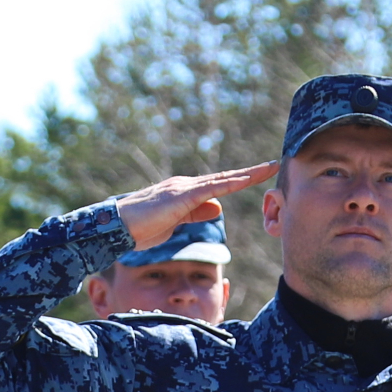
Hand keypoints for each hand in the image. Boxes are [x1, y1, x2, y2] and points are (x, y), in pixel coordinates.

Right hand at [114, 162, 281, 250]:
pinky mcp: (182, 196)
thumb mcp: (175, 222)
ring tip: (270, 168)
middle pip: (225, 178)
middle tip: (274, 164)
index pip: (218, 185)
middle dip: (251, 172)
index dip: (240, 180)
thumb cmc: (141, 227)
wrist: (117, 225)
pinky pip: (212, 188)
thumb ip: (196, 213)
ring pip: (223, 179)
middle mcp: (187, 185)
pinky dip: (231, 183)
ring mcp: (184, 188)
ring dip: (248, 174)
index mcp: (186, 192)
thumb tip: (217, 208)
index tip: (260, 176)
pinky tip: (248, 179)